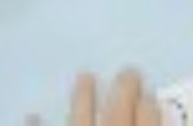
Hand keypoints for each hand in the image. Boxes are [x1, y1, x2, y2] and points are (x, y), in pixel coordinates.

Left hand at [26, 70, 159, 125]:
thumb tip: (160, 116)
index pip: (149, 120)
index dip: (151, 107)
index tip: (151, 93)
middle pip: (117, 113)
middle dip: (124, 89)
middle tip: (128, 71)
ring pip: (79, 118)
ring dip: (83, 97)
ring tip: (85, 75)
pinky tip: (32, 115)